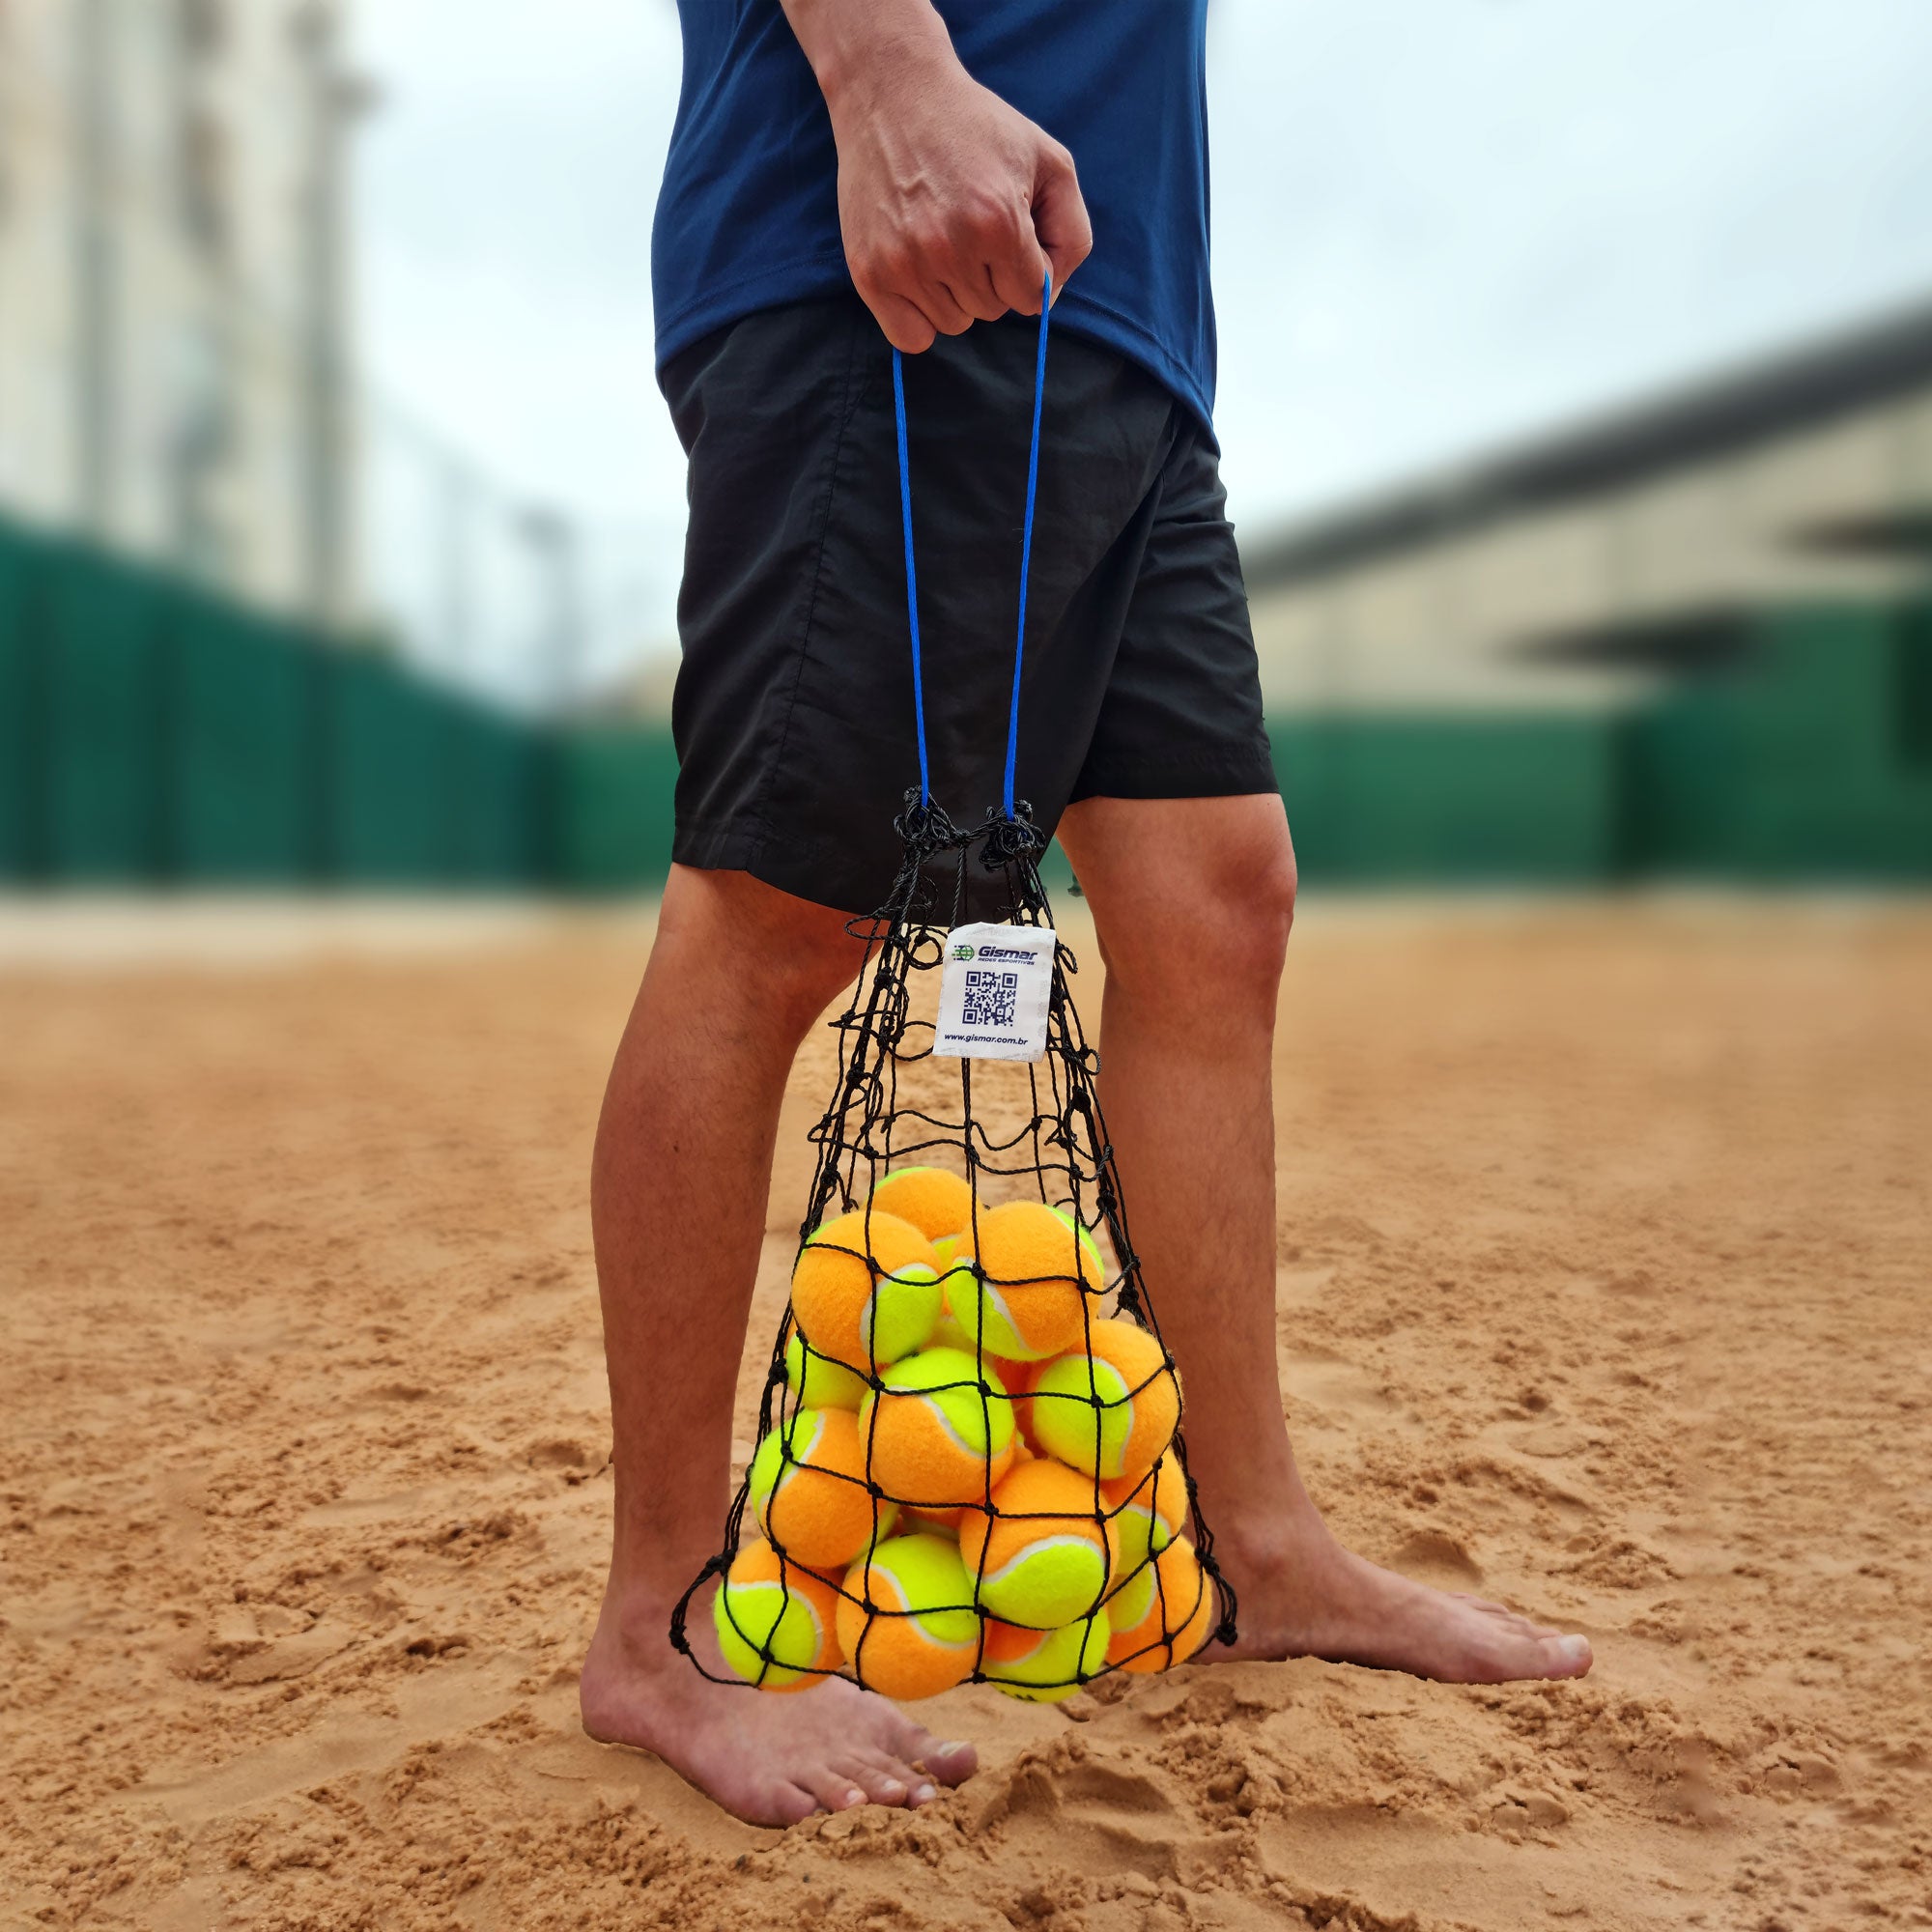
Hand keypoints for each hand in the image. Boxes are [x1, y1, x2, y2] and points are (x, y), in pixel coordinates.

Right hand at [787, 5, 1092, 351]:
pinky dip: (920, 320)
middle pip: (993, 311)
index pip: (1032, 299)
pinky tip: (920, 274)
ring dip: (956, 294)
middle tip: (969, 222)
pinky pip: (910, 338)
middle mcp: (949, 249)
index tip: (1011, 231)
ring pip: (954, 324)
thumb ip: (1072, 235)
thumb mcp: (1049, 162)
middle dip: (992, 276)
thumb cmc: (978, 128)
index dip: (1027, 268)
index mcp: (999, 223)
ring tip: (942, 237)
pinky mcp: (869, 273)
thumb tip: (1048, 296)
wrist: (893, 92)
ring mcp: (904, 264)